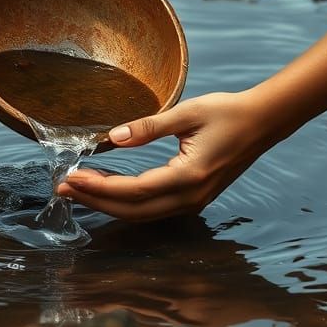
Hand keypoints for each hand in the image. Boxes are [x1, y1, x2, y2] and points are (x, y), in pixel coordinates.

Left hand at [56, 91, 272, 221]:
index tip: (71, 177)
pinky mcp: (194, 198)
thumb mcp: (188, 112)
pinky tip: (111, 189)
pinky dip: (127, 202)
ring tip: (81, 188)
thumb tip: (113, 137)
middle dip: (96, 200)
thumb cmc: (228, 112)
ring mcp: (193, 202)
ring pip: (142, 214)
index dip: (99, 187)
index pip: (133, 190)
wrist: (262, 122)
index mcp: (188, 176)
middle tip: (64, 187)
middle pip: (133, 210)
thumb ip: (149, 126)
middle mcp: (190, 197)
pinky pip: (153, 209)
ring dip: (109, 203)